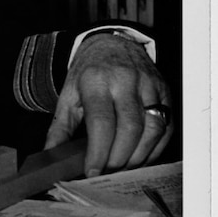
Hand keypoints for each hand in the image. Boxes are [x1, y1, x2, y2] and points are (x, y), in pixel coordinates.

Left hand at [44, 33, 172, 176]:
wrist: (112, 43)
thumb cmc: (89, 72)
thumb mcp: (68, 94)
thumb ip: (59, 128)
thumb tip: (51, 157)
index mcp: (96, 80)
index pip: (101, 121)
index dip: (99, 151)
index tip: (93, 171)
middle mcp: (125, 80)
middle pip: (129, 129)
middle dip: (119, 158)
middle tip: (108, 173)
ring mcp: (148, 85)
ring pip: (152, 129)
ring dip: (139, 156)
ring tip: (123, 167)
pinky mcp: (164, 92)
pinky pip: (166, 126)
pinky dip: (155, 148)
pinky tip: (141, 157)